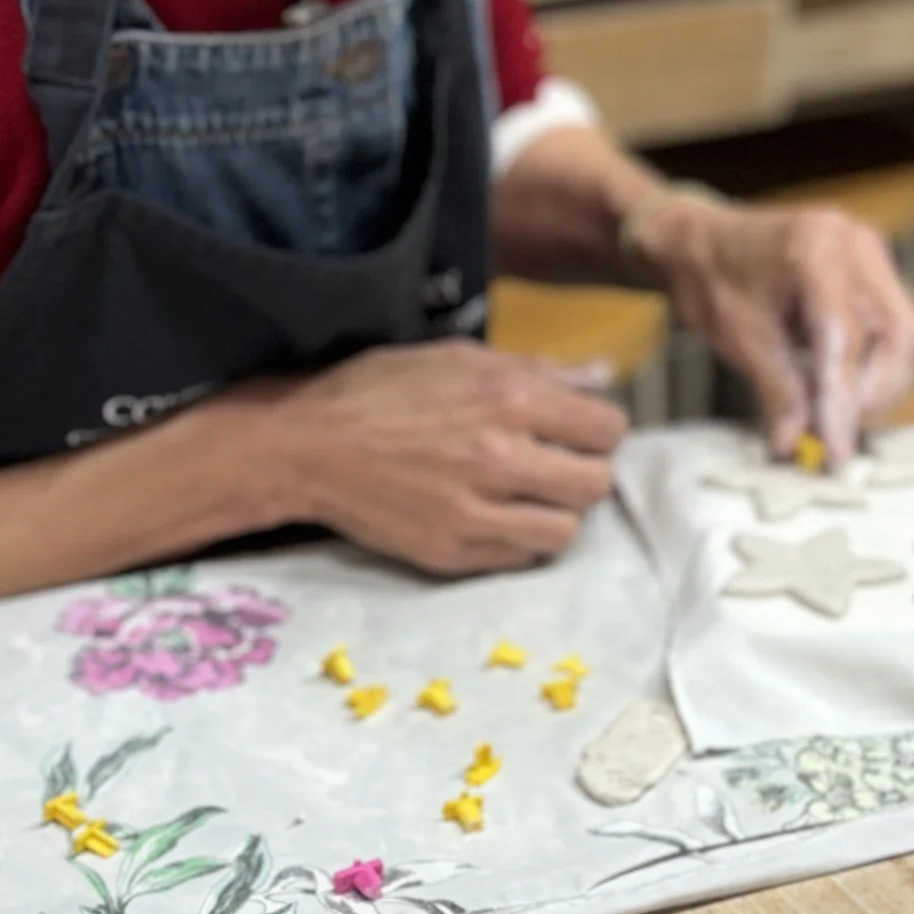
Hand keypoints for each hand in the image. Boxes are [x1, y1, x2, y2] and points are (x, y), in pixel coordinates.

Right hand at [272, 340, 626, 574]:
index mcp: (507, 397)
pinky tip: (497, 516)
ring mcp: (476, 510)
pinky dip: (520, 540)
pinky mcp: (453, 550)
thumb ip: (536, 369)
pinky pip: (522, 557)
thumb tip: (601, 375)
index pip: (606, 428)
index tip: (580, 432)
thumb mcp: (456, 357)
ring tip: (530, 497)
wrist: (307, 446)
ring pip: (567, 529)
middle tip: (558, 466)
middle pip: (596, 483)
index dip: (598, 429)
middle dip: (584, 472)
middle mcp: (500, 456)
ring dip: (557, 512)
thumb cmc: (377, 390)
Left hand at [631, 195, 913, 464]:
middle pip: (898, 335)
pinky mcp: (879, 275)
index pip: (846, 335)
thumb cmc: (715, 278)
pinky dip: (883, 369)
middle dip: (871, 396)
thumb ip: (777, 390)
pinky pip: (904, 331)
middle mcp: (856, 245)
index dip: (843, 399)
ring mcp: (873, 257)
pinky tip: (847, 386)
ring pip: (912, 338)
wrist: (707, 244)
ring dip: (882, 387)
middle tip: (833, 434)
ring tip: (835, 412)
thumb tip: (796, 444)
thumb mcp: (738, 336)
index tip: (834, 448)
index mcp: (815, 247)